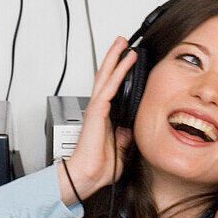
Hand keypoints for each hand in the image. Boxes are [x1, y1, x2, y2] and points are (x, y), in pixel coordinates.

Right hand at [58, 36, 136, 204]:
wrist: (87, 176)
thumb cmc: (99, 167)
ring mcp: (97, 107)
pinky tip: (126, 60)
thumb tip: (130, 129)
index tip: (126, 60)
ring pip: (106, 75)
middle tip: (122, 41)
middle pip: (106, 75)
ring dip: (115, 57)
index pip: (112, 88)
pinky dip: (119, 70)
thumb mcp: (121, 149)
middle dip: (114, 57)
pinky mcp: (97, 110)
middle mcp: (99, 108)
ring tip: (122, 42)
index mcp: (104, 117)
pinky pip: (110, 85)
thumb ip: (125, 137)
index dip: (118, 72)